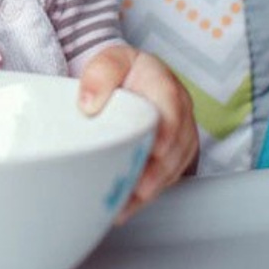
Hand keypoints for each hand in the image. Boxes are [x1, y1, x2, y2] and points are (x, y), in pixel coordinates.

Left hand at [79, 44, 198, 222]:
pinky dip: (147, 193)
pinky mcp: (173, 154)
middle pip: (175, 149)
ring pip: (172, 168)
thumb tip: (88, 104)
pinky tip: (126, 205)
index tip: (152, 154)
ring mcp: (180, 136)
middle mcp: (180, 114)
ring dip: (149, 190)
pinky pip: (165, 177)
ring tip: (123, 207)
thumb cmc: (122, 70)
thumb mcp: (108, 61)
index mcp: (166, 89)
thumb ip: (99, 77)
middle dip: (154, 174)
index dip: (164, 137)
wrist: (128, 75)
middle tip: (132, 192)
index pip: (171, 114)